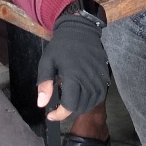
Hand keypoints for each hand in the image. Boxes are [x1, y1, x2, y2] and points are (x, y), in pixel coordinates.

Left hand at [36, 5, 108, 120]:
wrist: (81, 29)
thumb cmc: (61, 46)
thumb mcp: (47, 62)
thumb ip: (44, 84)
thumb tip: (41, 104)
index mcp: (73, 77)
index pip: (69, 106)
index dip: (59, 115)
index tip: (50, 115)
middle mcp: (88, 80)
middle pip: (80, 107)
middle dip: (68, 111)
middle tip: (58, 107)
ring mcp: (98, 78)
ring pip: (91, 103)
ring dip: (80, 107)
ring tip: (69, 103)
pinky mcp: (104, 76)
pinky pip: (99, 95)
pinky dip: (90, 101)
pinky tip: (82, 97)